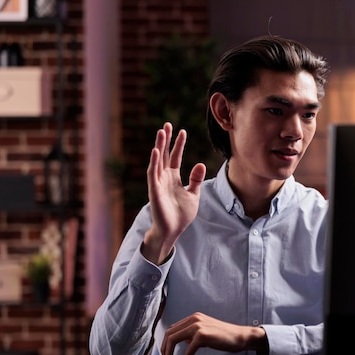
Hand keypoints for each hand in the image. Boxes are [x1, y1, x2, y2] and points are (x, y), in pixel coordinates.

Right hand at [141, 122, 205, 264]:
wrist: (173, 230)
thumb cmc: (181, 214)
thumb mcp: (194, 194)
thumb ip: (196, 180)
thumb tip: (201, 164)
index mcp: (174, 178)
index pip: (175, 157)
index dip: (179, 144)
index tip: (182, 131)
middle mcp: (165, 178)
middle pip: (164, 155)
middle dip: (166, 140)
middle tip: (167, 125)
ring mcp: (158, 183)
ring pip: (157, 160)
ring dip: (159, 146)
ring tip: (161, 132)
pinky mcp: (154, 190)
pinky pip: (153, 173)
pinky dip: (154, 162)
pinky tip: (155, 150)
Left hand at [161, 312, 267, 354]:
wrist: (240, 336)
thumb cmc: (225, 336)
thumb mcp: (206, 331)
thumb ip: (193, 333)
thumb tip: (182, 340)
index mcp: (194, 317)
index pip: (172, 329)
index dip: (166, 343)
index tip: (167, 354)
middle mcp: (194, 319)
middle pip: (169, 334)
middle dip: (164, 349)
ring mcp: (198, 326)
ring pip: (173, 339)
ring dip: (169, 354)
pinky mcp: (202, 336)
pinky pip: (188, 351)